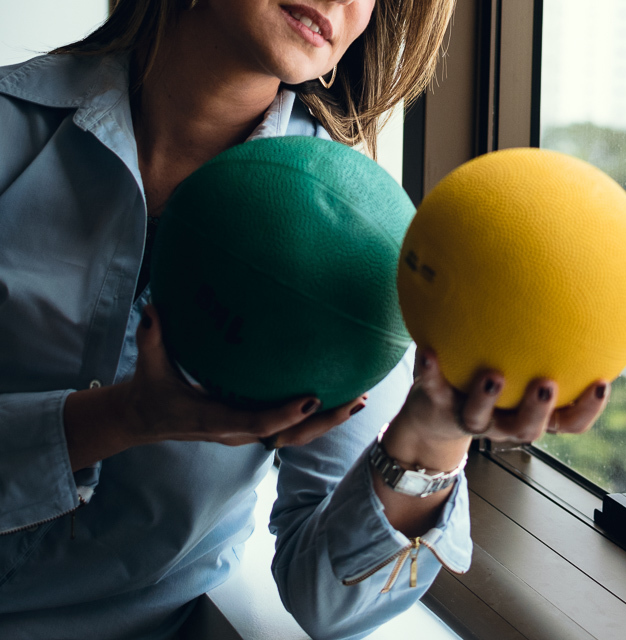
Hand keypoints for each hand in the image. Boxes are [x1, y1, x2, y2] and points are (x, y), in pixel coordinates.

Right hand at [64, 304, 365, 471]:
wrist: (145, 417)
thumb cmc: (150, 389)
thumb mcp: (149, 365)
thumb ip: (151, 338)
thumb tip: (151, 308)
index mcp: (215, 420)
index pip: (256, 424)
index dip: (285, 415)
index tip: (312, 399)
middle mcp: (236, 431)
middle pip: (288, 435)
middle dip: (324, 422)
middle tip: (356, 400)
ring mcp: (246, 431)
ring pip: (294, 435)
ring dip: (328, 420)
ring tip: (360, 399)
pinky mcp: (250, 425)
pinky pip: (289, 427)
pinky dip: (314, 416)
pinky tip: (339, 394)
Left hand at [383, 350, 610, 472]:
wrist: (434, 413)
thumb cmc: (489, 377)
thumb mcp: (517, 362)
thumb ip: (539, 339)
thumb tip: (573, 283)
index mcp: (528, 414)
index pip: (568, 421)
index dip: (588, 409)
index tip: (602, 383)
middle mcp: (503, 423)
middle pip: (527, 428)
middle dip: (538, 410)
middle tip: (546, 383)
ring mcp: (471, 418)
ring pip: (480, 419)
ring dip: (486, 399)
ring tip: (493, 376)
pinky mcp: (437, 405)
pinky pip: (432, 388)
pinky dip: (430, 372)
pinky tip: (427, 351)